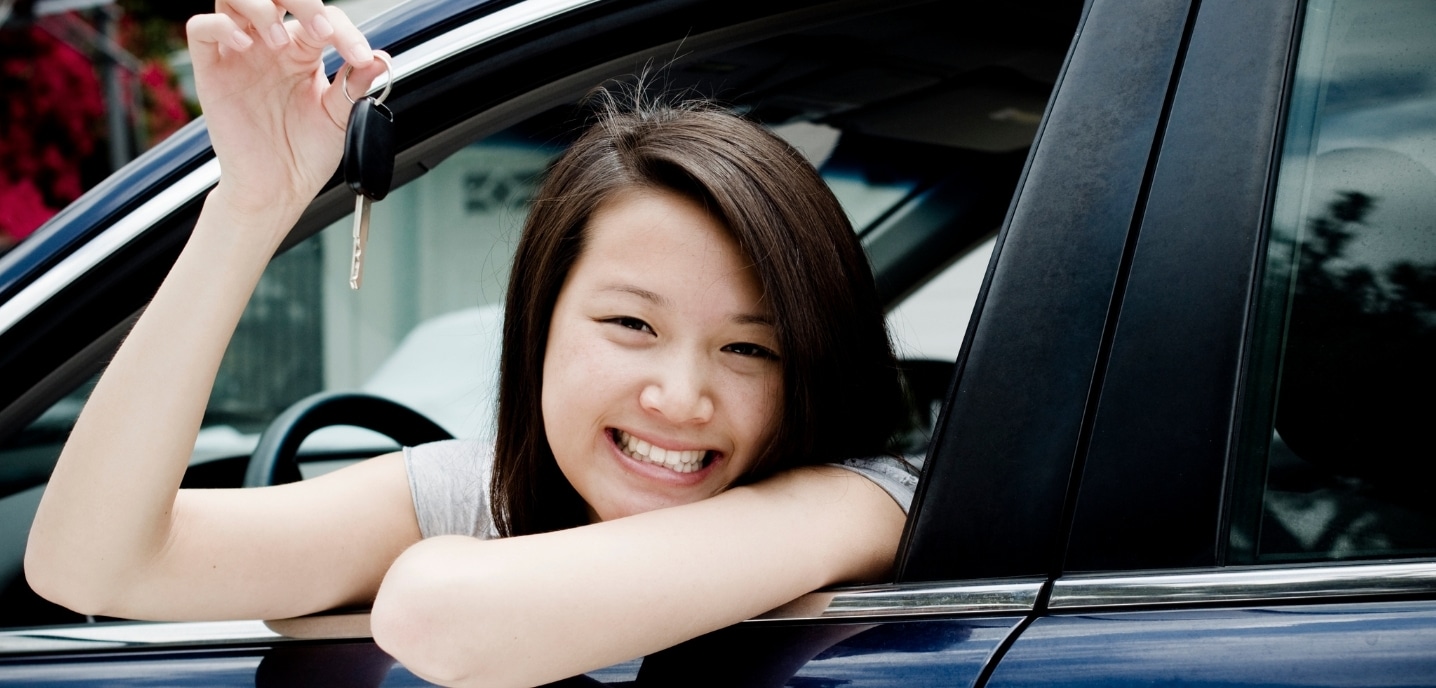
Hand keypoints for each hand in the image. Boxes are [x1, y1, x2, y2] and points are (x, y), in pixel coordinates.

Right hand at [186, 0, 388, 216]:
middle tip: (320, 29)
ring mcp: (239, 55)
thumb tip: (380, 58)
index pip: (322, 18)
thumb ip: (356, 85)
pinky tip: (246, 44)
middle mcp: (270, 46)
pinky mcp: (213, 71)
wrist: (278, 188)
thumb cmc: (305, 154)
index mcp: (304, 53)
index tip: (359, 57)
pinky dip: (222, 27)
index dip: (343, 30)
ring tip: (280, 42)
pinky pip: (202, 29)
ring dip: (261, 8)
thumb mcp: (339, 117)